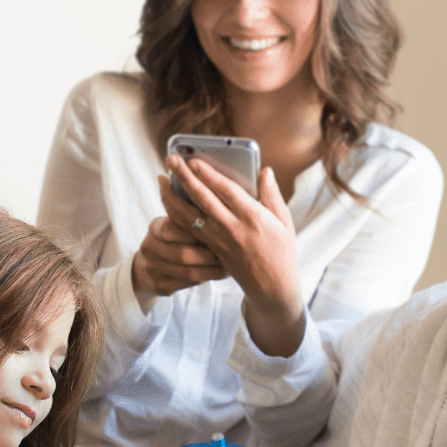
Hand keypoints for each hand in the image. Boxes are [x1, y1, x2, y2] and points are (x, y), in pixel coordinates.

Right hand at [131, 203, 226, 298]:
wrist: (152, 266)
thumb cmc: (176, 240)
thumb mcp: (178, 226)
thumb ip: (193, 222)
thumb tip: (221, 220)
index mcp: (155, 227)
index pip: (171, 228)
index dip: (193, 232)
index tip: (213, 234)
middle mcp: (149, 247)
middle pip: (183, 254)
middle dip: (208, 256)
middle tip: (226, 255)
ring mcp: (151, 268)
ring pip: (188, 273)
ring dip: (211, 271)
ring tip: (227, 267)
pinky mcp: (158, 285)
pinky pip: (186, 285)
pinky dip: (205, 280)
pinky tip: (217, 275)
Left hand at [163, 155, 304, 356]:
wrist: (272, 288)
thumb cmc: (281, 252)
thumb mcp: (284, 222)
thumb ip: (272, 195)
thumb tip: (264, 171)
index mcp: (253, 218)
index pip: (226, 191)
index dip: (208, 175)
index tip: (194, 161)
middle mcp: (232, 229)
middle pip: (202, 199)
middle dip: (184, 177)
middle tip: (171, 159)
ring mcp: (218, 241)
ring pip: (187, 217)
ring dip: (171, 197)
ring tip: (161, 180)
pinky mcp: (211, 250)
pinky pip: (188, 231)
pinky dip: (175, 215)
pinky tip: (167, 202)